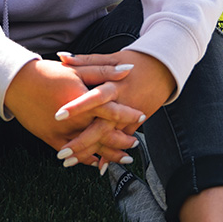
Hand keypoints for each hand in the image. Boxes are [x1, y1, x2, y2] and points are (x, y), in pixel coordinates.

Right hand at [3, 59, 142, 164]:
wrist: (18, 83)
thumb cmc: (49, 73)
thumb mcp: (78, 70)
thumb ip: (104, 71)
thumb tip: (128, 68)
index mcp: (82, 99)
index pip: (111, 110)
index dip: (128, 114)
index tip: (142, 116)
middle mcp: (74, 119)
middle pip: (104, 134)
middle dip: (122, 140)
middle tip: (135, 144)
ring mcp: (62, 132)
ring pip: (91, 148)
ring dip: (109, 154)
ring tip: (124, 158)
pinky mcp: (51, 139)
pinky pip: (73, 153)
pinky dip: (86, 159)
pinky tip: (98, 162)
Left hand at [54, 51, 175, 167]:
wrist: (163, 68)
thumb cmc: (133, 61)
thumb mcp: (111, 58)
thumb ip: (85, 60)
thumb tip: (61, 57)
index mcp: (115, 85)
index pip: (94, 98)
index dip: (77, 107)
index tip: (58, 116)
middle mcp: (122, 103)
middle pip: (101, 127)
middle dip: (81, 141)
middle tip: (61, 153)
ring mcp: (130, 116)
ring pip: (110, 138)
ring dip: (91, 151)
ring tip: (69, 162)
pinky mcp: (136, 123)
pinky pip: (121, 140)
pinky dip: (110, 153)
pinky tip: (96, 165)